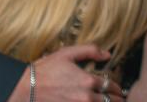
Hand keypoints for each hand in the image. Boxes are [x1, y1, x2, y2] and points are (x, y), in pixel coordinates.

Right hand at [10, 45, 124, 101]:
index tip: (117, 89)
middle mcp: (86, 97)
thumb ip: (90, 50)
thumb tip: (107, 54)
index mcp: (88, 80)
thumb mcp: (67, 54)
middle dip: (117, 100)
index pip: (111, 86)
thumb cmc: (45, 70)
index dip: (116, 88)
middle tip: (119, 99)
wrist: (26, 89)